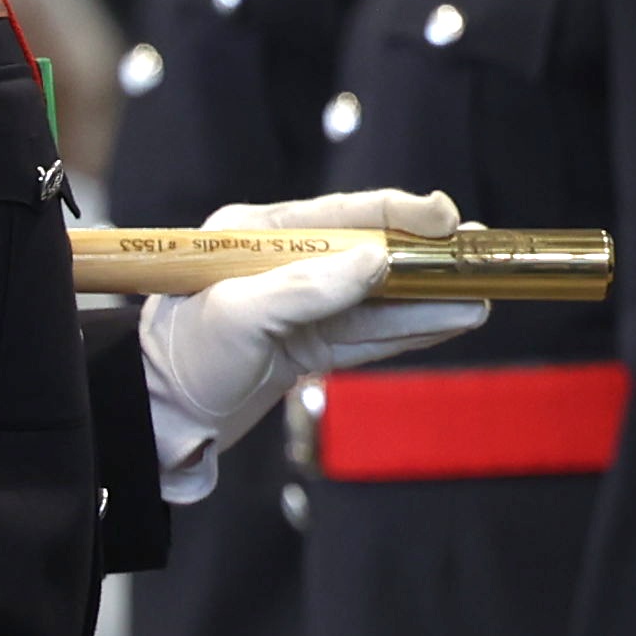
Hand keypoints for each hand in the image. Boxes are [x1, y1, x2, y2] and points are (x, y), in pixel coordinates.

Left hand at [141, 192, 490, 478]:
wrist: (157, 422)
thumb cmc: (182, 358)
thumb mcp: (238, 316)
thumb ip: (308, 287)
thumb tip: (376, 261)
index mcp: (259, 233)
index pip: (341, 214)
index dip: (397, 214)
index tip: (444, 218)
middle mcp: (286, 264)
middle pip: (370, 255)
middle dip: (426, 259)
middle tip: (479, 255)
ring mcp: (301, 309)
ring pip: (378, 302)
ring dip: (429, 302)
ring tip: (479, 298)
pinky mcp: (309, 348)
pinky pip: (370, 337)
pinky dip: (411, 332)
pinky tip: (451, 322)